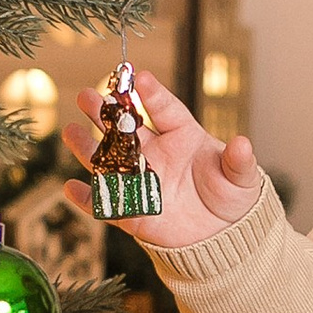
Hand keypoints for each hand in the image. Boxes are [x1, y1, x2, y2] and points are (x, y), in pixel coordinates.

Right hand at [65, 65, 259, 253]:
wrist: (224, 235)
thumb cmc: (232, 196)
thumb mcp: (241, 178)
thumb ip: (238, 161)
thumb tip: (242, 144)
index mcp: (182, 136)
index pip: (164, 109)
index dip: (151, 94)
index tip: (139, 77)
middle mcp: (156, 154)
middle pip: (125, 129)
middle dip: (105, 112)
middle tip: (86, 94)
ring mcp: (142, 181)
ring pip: (109, 161)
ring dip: (88, 147)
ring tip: (70, 131)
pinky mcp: (133, 213)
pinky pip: (106, 204)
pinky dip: (88, 198)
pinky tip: (71, 187)